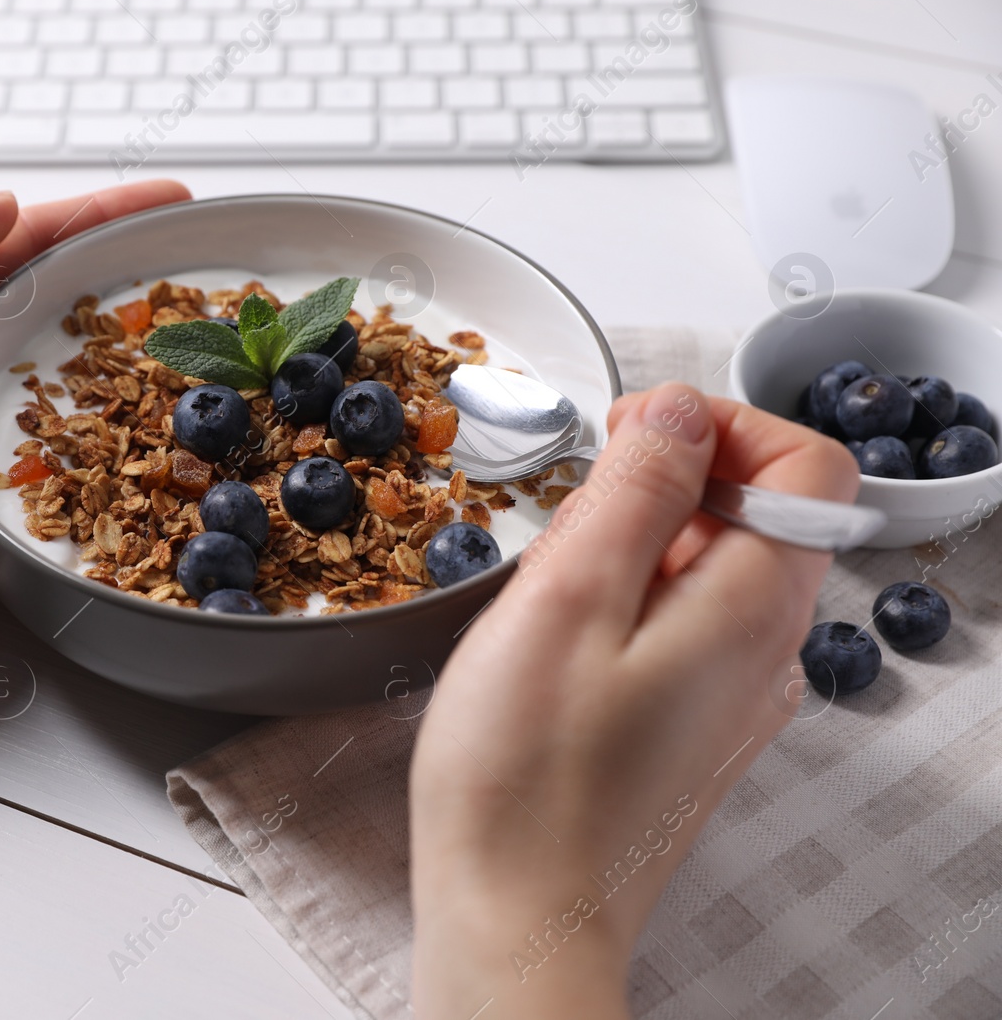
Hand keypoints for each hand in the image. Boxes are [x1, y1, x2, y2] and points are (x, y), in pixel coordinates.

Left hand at [0, 182, 191, 666]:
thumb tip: (3, 206)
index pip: (29, 243)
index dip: (101, 218)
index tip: (170, 204)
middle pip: (63, 312)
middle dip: (130, 292)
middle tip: (204, 281)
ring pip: (77, 392)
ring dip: (134, 376)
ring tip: (205, 359)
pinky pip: (72, 475)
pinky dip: (115, 461)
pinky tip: (163, 452)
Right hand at [408, 385, 858, 1018]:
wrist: (517, 916)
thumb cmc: (527, 778)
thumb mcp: (569, 598)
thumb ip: (637, 490)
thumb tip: (678, 410)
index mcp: (756, 607)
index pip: (809, 463)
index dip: (722, 422)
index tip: (632, 435)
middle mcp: (766, 650)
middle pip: (755, 510)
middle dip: (660, 481)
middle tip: (570, 518)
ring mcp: (731, 693)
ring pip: (708, 564)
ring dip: (633, 542)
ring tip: (550, 589)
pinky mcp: (688, 723)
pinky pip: (678, 623)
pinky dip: (623, 599)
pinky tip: (556, 639)